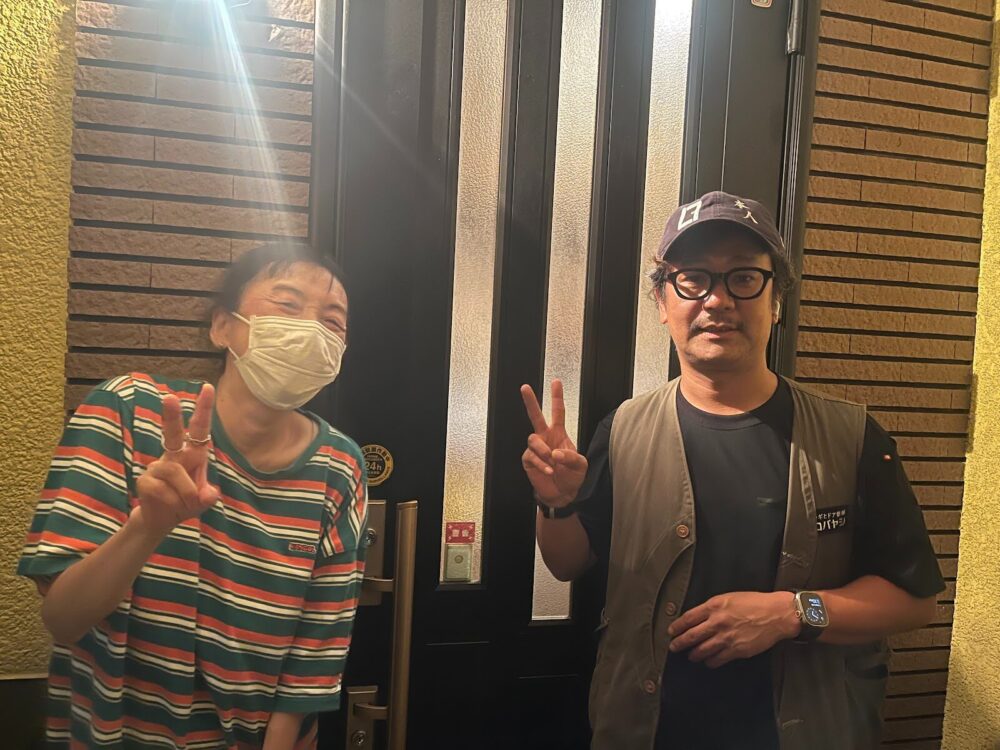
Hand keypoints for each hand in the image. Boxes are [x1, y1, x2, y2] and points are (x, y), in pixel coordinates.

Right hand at [132, 384, 220, 537]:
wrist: (161, 520)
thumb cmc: (185, 501)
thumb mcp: (202, 501)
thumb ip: (208, 497)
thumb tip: (210, 494)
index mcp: (192, 454)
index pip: (199, 429)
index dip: (203, 409)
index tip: (208, 387)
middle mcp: (174, 455)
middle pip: (172, 432)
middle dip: (171, 415)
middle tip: (170, 398)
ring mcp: (157, 466)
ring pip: (174, 472)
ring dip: (186, 491)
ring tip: (188, 503)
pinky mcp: (144, 480)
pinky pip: (162, 489)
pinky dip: (173, 502)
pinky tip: (172, 506)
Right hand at [520, 380, 587, 507]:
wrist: (563, 494)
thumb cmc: (572, 476)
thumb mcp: (580, 465)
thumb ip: (570, 457)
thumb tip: (555, 452)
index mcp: (559, 434)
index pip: (558, 412)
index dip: (557, 397)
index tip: (556, 382)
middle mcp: (546, 438)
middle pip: (535, 416)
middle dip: (530, 402)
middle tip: (525, 388)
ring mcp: (536, 449)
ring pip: (532, 439)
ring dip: (543, 450)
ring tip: (552, 461)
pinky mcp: (529, 461)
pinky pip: (531, 457)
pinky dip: (541, 464)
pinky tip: (549, 470)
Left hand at [667, 591, 799, 667]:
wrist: (776, 614)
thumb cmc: (756, 603)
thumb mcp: (730, 597)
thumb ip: (713, 607)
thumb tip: (698, 617)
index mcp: (714, 606)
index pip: (688, 618)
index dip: (677, 627)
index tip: (672, 631)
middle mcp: (718, 622)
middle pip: (691, 636)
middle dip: (679, 643)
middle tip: (674, 647)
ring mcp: (726, 637)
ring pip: (702, 650)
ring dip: (693, 655)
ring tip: (691, 656)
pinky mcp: (736, 650)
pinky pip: (717, 659)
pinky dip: (710, 662)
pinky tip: (708, 661)